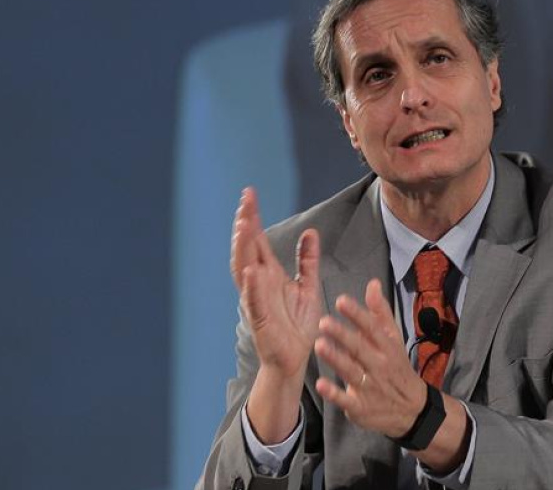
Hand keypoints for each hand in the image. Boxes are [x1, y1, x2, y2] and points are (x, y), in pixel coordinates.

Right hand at [231, 187, 321, 378]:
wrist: (296, 358)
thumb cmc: (298, 324)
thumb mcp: (308, 286)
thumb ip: (308, 260)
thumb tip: (310, 232)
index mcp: (270, 274)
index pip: (258, 240)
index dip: (253, 218)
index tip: (250, 194)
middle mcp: (259, 283)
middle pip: (247, 248)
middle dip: (245, 225)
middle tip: (245, 201)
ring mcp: (256, 300)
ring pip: (244, 270)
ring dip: (242, 249)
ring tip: (243, 226)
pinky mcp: (260, 320)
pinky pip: (253, 302)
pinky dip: (251, 287)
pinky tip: (251, 271)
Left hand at [313, 279, 427, 437]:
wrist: (411, 409)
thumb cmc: (396, 367)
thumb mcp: (393, 339)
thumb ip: (380, 312)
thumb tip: (372, 284)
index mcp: (386, 347)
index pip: (372, 328)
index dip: (356, 315)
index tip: (341, 301)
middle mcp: (378, 366)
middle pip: (360, 348)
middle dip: (342, 335)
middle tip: (323, 322)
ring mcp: (369, 387)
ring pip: (351, 371)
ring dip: (336, 359)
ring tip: (319, 345)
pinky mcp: (360, 407)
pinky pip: (346, 400)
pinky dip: (334, 393)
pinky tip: (321, 384)